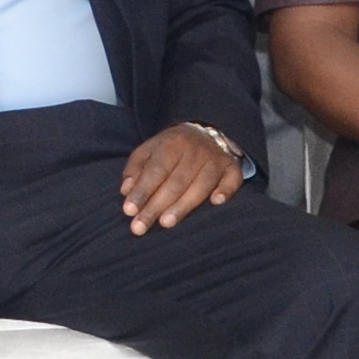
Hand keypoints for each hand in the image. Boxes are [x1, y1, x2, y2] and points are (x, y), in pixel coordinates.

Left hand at [117, 123, 243, 234]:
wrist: (207, 131)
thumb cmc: (172, 148)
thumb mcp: (150, 150)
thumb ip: (136, 169)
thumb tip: (126, 191)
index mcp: (172, 143)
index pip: (155, 170)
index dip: (142, 191)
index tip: (129, 211)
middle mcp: (195, 150)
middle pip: (175, 182)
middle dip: (156, 206)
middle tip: (140, 227)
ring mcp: (215, 159)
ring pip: (200, 185)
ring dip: (183, 205)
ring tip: (166, 223)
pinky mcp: (232, 168)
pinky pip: (232, 179)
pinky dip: (226, 189)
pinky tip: (216, 202)